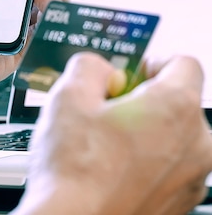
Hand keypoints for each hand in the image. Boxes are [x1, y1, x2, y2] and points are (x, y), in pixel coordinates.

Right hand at [14, 53, 211, 214]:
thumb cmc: (75, 171)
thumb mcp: (67, 95)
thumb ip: (90, 66)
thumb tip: (98, 68)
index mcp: (176, 107)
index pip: (183, 63)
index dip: (150, 62)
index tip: (129, 74)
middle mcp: (196, 144)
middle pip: (177, 103)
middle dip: (142, 102)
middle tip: (103, 111)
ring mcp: (191, 178)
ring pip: (172, 139)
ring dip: (143, 134)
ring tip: (101, 145)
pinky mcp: (178, 203)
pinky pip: (167, 169)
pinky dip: (144, 164)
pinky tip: (108, 169)